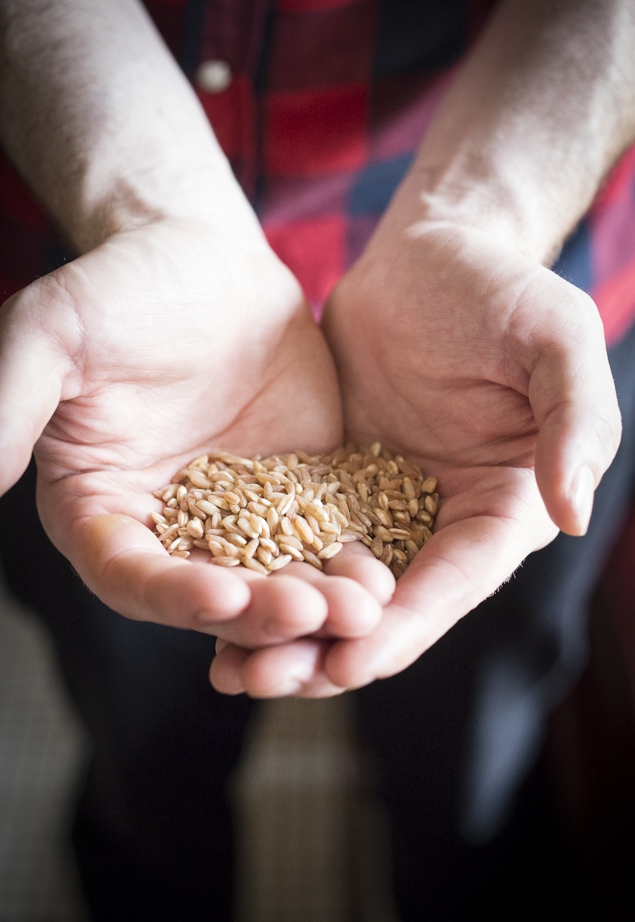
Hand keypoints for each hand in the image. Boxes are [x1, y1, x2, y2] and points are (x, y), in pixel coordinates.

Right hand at [0, 219, 392, 652]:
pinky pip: (324, 542)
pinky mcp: (297, 496)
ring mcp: (239, 518)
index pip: (128, 571)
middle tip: (309, 614)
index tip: (221, 593)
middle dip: (258, 612)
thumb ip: (11, 406)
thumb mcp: (53, 334)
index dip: (170, 591)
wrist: (207, 259)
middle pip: (210, 592)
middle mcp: (170, 528)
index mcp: (103, 506)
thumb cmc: (121, 288)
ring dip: (314, 605)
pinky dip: (349, 566)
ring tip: (361, 610)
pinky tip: (383, 582)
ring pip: (274, 579)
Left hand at [211, 220, 619, 694]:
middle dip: (331, 649)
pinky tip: (210, 602)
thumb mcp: (554, 340)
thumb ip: (574, 422)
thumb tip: (570, 515)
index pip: (456, 581)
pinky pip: (294, 540)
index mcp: (502, 506)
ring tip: (227, 669)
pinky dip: (260, 576)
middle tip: (263, 684)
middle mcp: (443, 521)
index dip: (405, 626)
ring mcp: (384, 507)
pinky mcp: (333, 485)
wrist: (429, 253)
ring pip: (334, 587)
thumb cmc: (503, 288)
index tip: (350, 663)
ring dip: (285, 630)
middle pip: (388, 605)